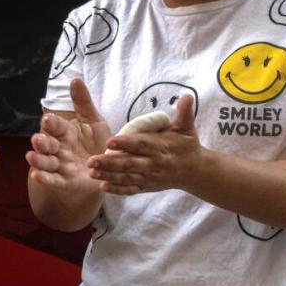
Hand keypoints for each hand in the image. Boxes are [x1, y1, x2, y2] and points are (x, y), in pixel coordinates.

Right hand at [26, 79, 110, 193]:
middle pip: (46, 144)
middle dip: (41, 142)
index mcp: (65, 131)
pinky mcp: (65, 181)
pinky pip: (53, 180)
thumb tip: (75, 79)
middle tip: (38, 140)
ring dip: (38, 160)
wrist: (110, 166)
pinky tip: (38, 176)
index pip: (55, 125)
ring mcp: (61, 165)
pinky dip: (45, 179)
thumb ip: (84, 102)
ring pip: (45, 162)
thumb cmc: (98, 141)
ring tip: (32, 157)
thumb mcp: (94, 120)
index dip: (51, 123)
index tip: (48, 119)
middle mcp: (59, 147)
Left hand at [88, 93, 202, 195]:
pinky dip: (118, 190)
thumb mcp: (187, 128)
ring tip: (91, 172)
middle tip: (91, 160)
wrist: (194, 171)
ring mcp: (149, 177)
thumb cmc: (187, 145)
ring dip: (109, 176)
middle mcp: (153, 163)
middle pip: (129, 164)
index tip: (110, 141)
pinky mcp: (146, 186)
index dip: (126, 143)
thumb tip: (187, 95)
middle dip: (110, 163)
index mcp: (160, 147)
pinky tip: (103, 188)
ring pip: (126, 177)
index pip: (141, 144)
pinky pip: (130, 189)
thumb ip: (184, 113)